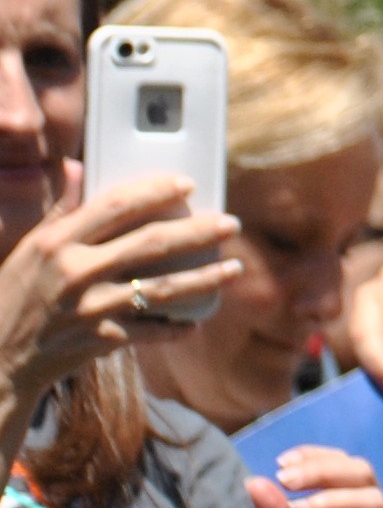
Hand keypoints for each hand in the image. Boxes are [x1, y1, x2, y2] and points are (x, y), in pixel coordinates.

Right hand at [0, 171, 238, 418]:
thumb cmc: (15, 296)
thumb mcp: (29, 248)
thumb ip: (60, 209)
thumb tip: (77, 165)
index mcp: (55, 243)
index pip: (115, 205)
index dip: (156, 191)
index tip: (188, 184)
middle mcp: (73, 273)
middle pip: (150, 244)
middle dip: (198, 232)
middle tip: (231, 223)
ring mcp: (88, 309)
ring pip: (161, 289)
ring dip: (204, 278)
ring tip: (235, 268)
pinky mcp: (98, 341)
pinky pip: (149, 331)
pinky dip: (175, 327)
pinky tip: (198, 320)